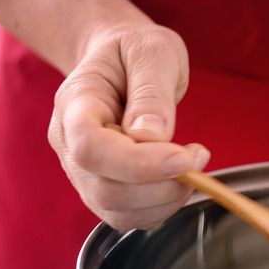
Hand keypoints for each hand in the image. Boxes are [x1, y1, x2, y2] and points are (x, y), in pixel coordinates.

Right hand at [47, 24, 209, 230]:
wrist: (121, 61)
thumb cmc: (135, 51)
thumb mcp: (153, 51)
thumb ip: (152, 91)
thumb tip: (153, 136)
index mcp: (74, 104)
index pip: (91, 149)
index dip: (138, 164)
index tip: (184, 157)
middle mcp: (69, 144)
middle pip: (106, 190)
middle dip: (163, 184)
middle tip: (198, 156)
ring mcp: (83, 172)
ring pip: (118, 211)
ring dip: (166, 199)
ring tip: (192, 164)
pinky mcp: (104, 189)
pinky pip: (129, 217)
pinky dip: (162, 207)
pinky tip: (178, 178)